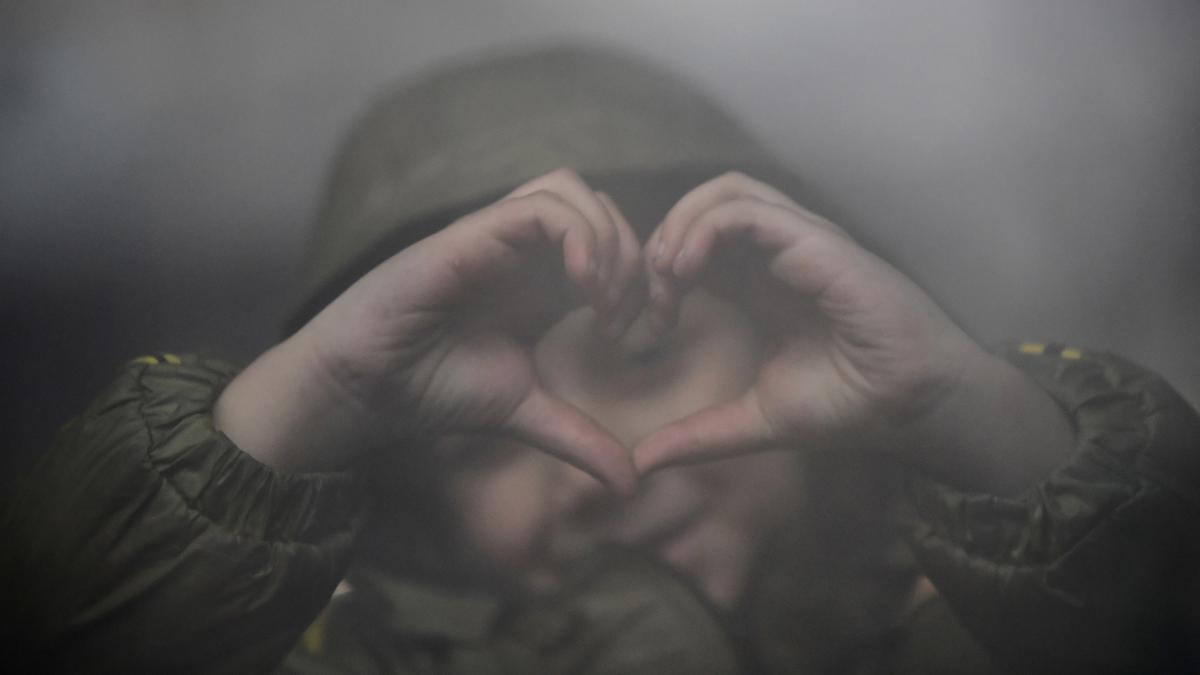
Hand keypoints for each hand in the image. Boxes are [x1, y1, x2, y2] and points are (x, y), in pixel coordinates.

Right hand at [217, 169, 642, 490]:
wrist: (368, 389)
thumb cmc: (434, 389)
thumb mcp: (526, 414)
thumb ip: (580, 438)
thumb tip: (632, 484)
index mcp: (538, 281)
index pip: (609, 240)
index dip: (635, 278)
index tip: (625, 334)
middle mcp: (520, 250)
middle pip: (599, 204)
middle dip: (629, 255)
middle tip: (617, 317)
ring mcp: (495, 237)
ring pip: (570, 189)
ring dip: (605, 238)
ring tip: (599, 299)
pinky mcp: (471, 236)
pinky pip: (539, 207)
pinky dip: (578, 236)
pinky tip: (581, 287)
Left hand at [633, 172, 989, 470]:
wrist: (911, 406)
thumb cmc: (848, 405)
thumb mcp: (754, 421)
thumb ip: (698, 435)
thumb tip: (639, 463)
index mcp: (763, 282)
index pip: (697, 244)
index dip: (662, 272)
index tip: (654, 326)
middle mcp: (779, 253)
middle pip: (704, 206)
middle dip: (663, 240)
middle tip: (654, 296)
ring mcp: (799, 241)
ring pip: (724, 192)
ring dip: (680, 226)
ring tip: (668, 275)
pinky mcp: (815, 242)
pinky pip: (746, 210)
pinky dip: (704, 229)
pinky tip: (687, 270)